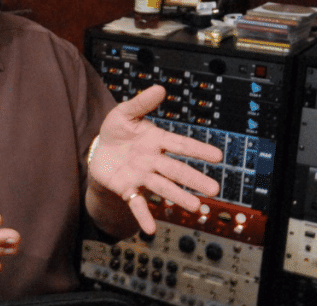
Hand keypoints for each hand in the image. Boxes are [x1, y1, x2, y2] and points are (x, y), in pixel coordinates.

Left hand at [89, 85, 222, 233]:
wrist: (98, 151)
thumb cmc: (117, 131)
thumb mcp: (125, 113)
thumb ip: (141, 103)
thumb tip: (160, 88)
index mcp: (156, 140)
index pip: (180, 144)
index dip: (198, 150)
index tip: (218, 156)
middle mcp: (153, 160)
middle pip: (175, 170)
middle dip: (193, 179)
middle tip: (214, 189)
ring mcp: (142, 176)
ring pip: (162, 187)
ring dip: (177, 197)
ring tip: (195, 207)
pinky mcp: (127, 188)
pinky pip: (136, 203)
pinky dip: (143, 216)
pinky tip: (150, 229)